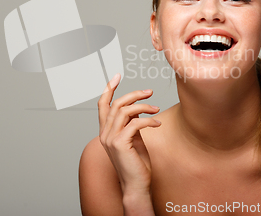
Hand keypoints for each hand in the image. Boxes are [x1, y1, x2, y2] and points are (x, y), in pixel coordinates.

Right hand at [98, 73, 161, 198]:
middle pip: (116, 103)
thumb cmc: (137, 163)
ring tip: (156, 109)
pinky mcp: (120, 143)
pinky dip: (148, 120)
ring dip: (143, 107)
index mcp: (105, 130)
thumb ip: (131, 123)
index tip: (117, 76)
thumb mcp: (133, 138)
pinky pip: (135, 123)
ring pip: (125, 110)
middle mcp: (104, 133)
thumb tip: (137, 109)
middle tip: (149, 92)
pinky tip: (157, 124)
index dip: (109, 89)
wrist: (136, 185)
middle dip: (134, 94)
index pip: (102, 104)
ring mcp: (110, 138)